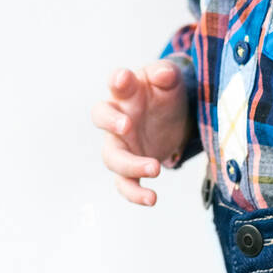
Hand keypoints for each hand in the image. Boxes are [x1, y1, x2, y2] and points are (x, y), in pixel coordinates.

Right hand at [92, 61, 191, 206]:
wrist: (171, 119)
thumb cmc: (163, 93)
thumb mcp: (170, 80)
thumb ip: (166, 74)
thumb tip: (163, 74)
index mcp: (127, 91)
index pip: (117, 82)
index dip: (117, 80)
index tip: (122, 78)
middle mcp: (118, 116)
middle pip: (101, 117)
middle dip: (110, 122)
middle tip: (127, 125)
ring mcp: (121, 143)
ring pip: (111, 156)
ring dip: (130, 164)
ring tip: (154, 168)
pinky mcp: (130, 166)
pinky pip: (125, 183)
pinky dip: (135, 193)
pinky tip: (152, 198)